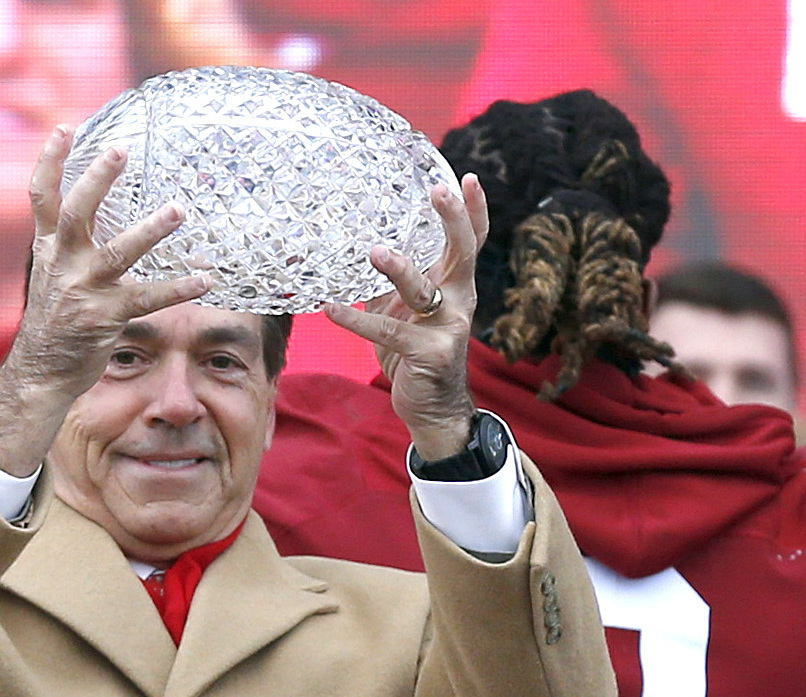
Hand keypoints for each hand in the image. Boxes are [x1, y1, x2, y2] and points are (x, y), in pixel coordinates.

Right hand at [0, 126, 212, 478]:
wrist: (41, 371)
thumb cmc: (54, 321)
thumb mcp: (51, 274)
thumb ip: (67, 245)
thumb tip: (89, 215)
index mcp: (47, 248)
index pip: (41, 196)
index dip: (51, 161)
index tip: (67, 127)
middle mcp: (61, 264)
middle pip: (75, 212)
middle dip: (96, 179)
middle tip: (120, 149)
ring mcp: (83, 291)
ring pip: (118, 253)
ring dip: (150, 230)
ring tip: (178, 208)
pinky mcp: (105, 318)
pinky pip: (149, 299)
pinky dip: (179, 287)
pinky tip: (207, 277)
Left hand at [321, 175, 490, 463]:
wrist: (434, 409)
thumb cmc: (415, 352)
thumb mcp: (403, 309)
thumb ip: (389, 280)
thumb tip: (353, 244)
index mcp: (454, 285)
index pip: (472, 242)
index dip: (473, 211)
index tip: (469, 178)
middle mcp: (458, 301)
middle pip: (464, 253)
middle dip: (453, 220)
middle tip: (439, 192)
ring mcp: (447, 328)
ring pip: (423, 291)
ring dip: (399, 269)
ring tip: (376, 252)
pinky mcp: (429, 355)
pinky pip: (388, 333)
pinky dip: (356, 320)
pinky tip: (332, 309)